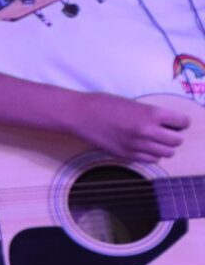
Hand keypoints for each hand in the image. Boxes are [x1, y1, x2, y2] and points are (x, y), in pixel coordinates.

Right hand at [72, 92, 187, 162]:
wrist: (80, 115)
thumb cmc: (105, 104)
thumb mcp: (134, 104)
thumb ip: (153, 115)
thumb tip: (168, 125)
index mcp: (152, 114)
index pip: (183, 122)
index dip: (181, 122)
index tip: (176, 122)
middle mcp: (148, 131)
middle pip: (177, 140)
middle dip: (174, 136)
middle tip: (165, 131)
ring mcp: (137, 145)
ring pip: (167, 153)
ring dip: (164, 147)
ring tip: (154, 140)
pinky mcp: (127, 155)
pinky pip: (151, 160)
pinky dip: (152, 154)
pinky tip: (143, 146)